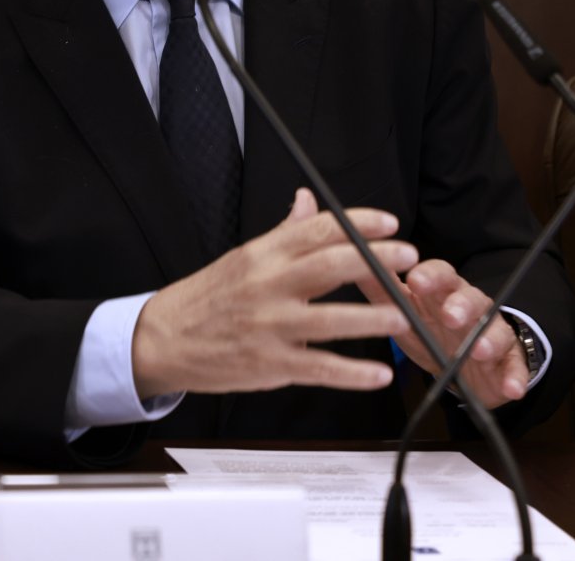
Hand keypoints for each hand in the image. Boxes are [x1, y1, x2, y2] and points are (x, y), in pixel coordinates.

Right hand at [133, 188, 415, 398]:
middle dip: (375, 260)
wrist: (163, 339)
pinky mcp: (270, 364)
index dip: (358, 223)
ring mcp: (269, 326)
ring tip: (404, 317)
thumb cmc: (206, 298)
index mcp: (261, 256)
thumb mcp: (242, 258)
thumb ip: (283, 234)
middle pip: (328, 266)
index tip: (390, 223)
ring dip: (371, 318)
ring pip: (329, 321)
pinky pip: (319, 368)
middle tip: (411, 258)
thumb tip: (309, 200)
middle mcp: (266, 286)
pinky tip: (380, 374)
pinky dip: (353, 374)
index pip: (315, 230)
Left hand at [356, 258, 528, 407]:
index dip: (430, 276)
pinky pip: (516, 366)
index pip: (441, 274)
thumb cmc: (432, 331)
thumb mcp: (404, 314)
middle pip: (471, 299)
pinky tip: (512, 388)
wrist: (467, 365)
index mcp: (443, 293)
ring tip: (479, 350)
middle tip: (449, 316)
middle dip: (461, 306)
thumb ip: (382, 292)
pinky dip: (516, 377)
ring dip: (489, 340)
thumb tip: (354, 265)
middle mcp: (471, 308)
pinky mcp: (510, 360)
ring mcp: (493, 333)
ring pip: (496, 330)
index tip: (415, 280)